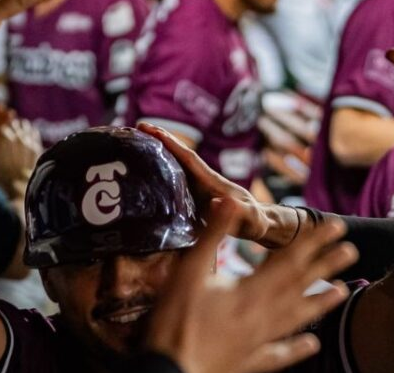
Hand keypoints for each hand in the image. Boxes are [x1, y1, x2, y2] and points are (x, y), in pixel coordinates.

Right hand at [0, 117, 41, 198]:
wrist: (19, 184)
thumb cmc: (2, 173)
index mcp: (4, 137)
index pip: (3, 125)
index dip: (2, 127)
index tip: (1, 129)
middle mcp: (16, 136)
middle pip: (15, 123)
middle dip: (12, 125)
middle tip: (11, 127)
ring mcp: (27, 141)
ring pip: (25, 126)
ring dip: (22, 126)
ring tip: (20, 129)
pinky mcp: (36, 146)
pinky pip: (34, 133)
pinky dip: (31, 132)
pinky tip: (30, 133)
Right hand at [138, 122, 276, 244]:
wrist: (259, 224)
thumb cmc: (256, 222)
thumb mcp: (251, 219)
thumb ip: (239, 212)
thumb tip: (217, 202)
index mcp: (212, 182)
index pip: (189, 158)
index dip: (171, 144)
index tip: (151, 129)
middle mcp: (203, 180)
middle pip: (178, 156)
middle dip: (159, 141)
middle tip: (136, 127)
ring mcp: (199, 187)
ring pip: (175, 166)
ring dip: (157, 154)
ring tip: (134, 143)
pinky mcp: (196, 197)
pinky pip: (175, 181)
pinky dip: (161, 172)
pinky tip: (145, 172)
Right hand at [145, 201, 358, 372]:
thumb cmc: (176, 321)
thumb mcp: (189, 271)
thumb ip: (213, 235)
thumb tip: (231, 200)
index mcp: (251, 291)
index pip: (290, 260)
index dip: (314, 241)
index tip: (337, 226)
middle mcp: (263, 316)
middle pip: (300, 287)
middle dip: (326, 266)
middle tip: (352, 250)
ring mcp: (259, 342)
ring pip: (297, 319)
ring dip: (320, 304)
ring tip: (342, 292)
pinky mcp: (249, 364)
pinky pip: (279, 355)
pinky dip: (297, 349)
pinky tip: (312, 345)